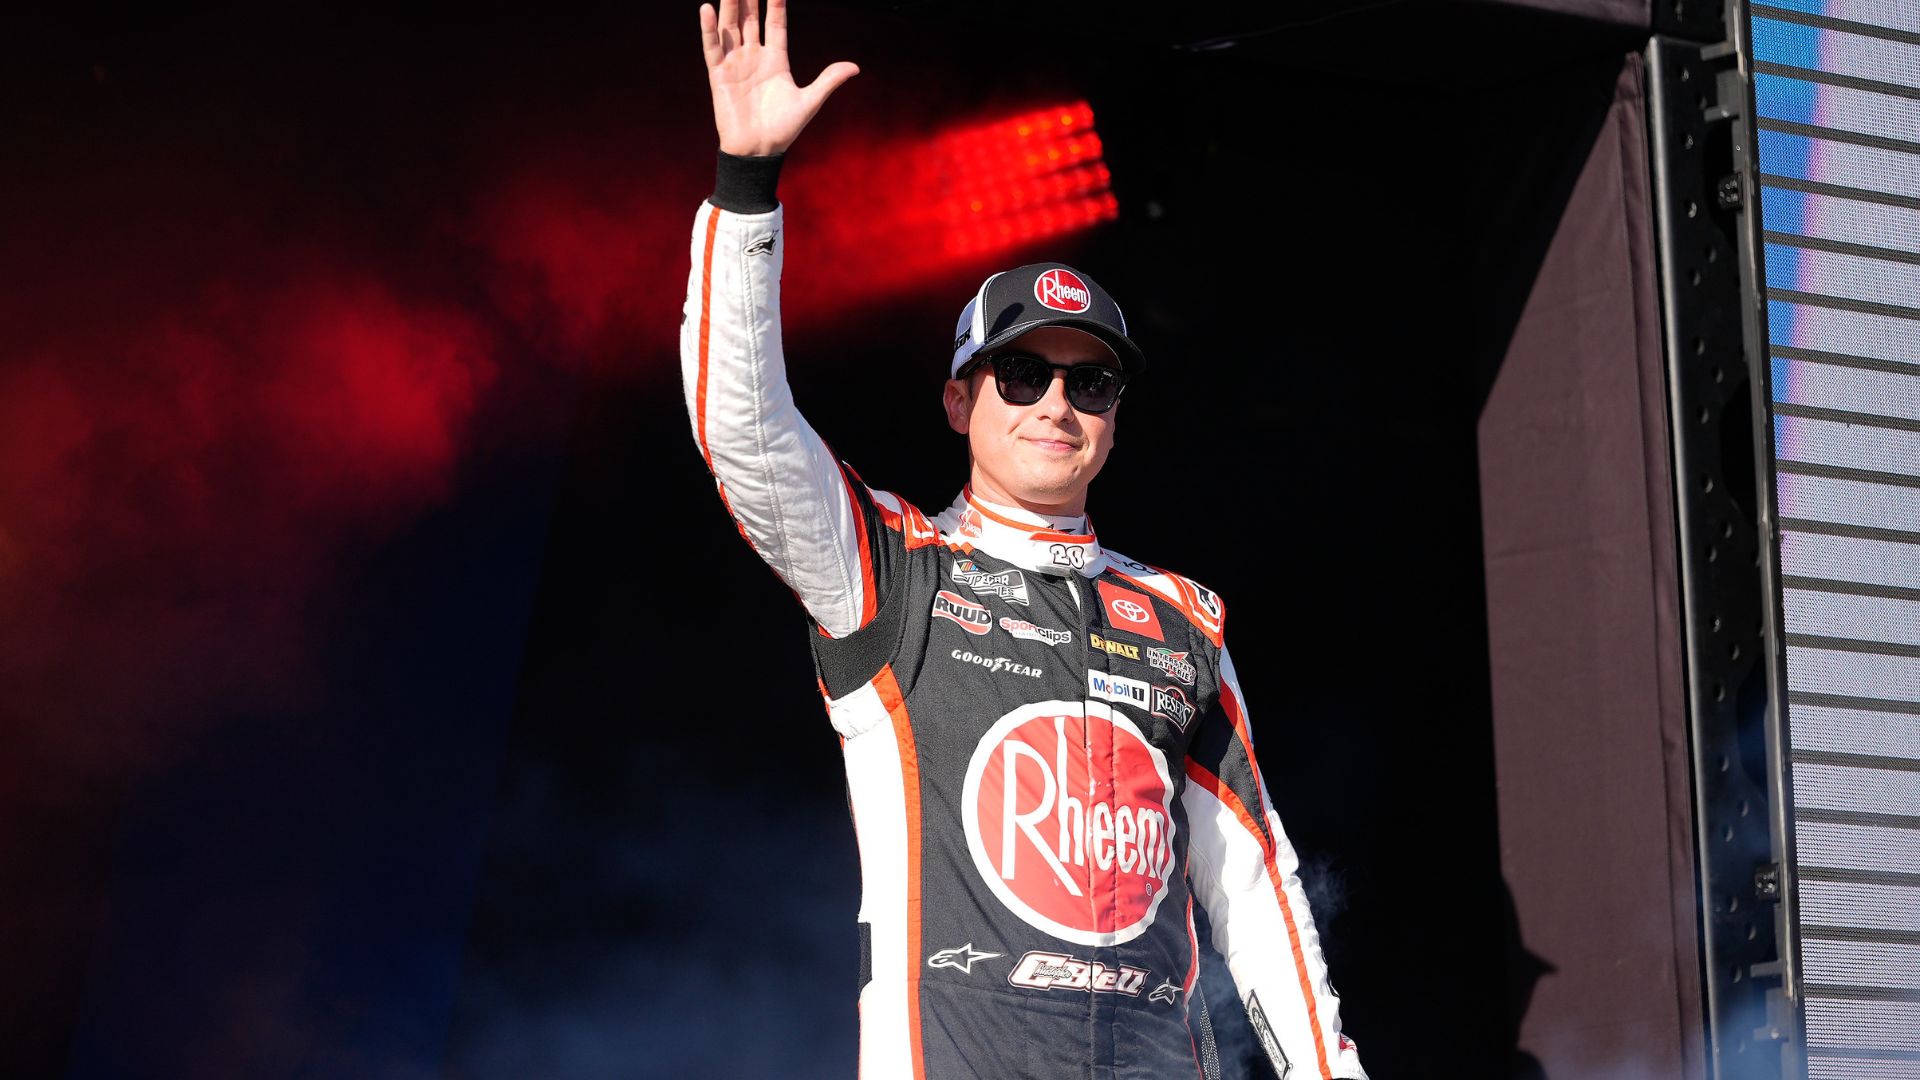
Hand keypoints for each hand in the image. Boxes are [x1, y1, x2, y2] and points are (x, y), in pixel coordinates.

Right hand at [700, 0, 858, 156]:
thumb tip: (855, 67)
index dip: (776, 4)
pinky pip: (712, 47)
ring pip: (731, 26)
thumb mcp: (810, 101)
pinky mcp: (719, 75)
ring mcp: (735, 64)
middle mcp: (755, 57)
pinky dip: (709, 29)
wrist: (758, 151)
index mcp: (777, 60)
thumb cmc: (784, 129)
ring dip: (729, 5)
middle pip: (751, 19)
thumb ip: (828, 80)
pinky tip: (708, 8)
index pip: (776, 24)